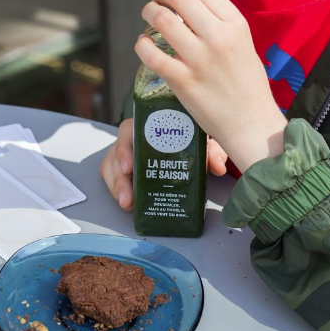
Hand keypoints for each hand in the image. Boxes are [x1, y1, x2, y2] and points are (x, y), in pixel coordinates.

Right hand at [100, 118, 229, 211]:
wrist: (190, 144)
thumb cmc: (190, 139)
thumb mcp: (202, 142)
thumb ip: (211, 151)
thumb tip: (218, 167)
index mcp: (148, 125)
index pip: (128, 131)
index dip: (124, 149)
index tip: (128, 168)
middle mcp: (133, 138)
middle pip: (116, 154)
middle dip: (119, 178)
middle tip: (127, 197)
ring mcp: (126, 153)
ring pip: (111, 168)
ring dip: (117, 188)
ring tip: (128, 205)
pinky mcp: (124, 168)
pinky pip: (114, 178)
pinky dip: (119, 192)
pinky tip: (129, 204)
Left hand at [136, 0, 286, 171]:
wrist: (251, 123)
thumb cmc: (248, 85)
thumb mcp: (244, 43)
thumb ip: (219, 22)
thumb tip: (189, 3)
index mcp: (235, 24)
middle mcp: (218, 37)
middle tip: (156, 0)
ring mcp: (199, 60)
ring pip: (161, 19)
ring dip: (149, 12)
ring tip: (149, 18)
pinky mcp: (182, 82)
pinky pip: (151, 54)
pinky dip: (141, 44)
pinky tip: (144, 45)